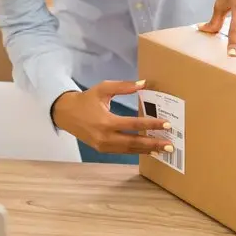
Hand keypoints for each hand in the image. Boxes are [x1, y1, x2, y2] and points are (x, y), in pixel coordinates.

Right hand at [50, 80, 172, 154]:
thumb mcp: (103, 89)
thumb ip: (124, 86)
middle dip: (153, 144)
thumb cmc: (86, 100)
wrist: (66, 114)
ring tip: (163, 150)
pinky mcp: (102, 150)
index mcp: (106, 121)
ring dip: (147, 150)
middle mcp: (105, 137)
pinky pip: (123, 152)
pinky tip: (149, 150)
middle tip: (170, 145)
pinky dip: (137, 151)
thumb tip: (144, 83)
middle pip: (134, 142)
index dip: (151, 125)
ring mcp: (103, 146)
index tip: (166, 124)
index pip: (134, 124)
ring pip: (130, 150)